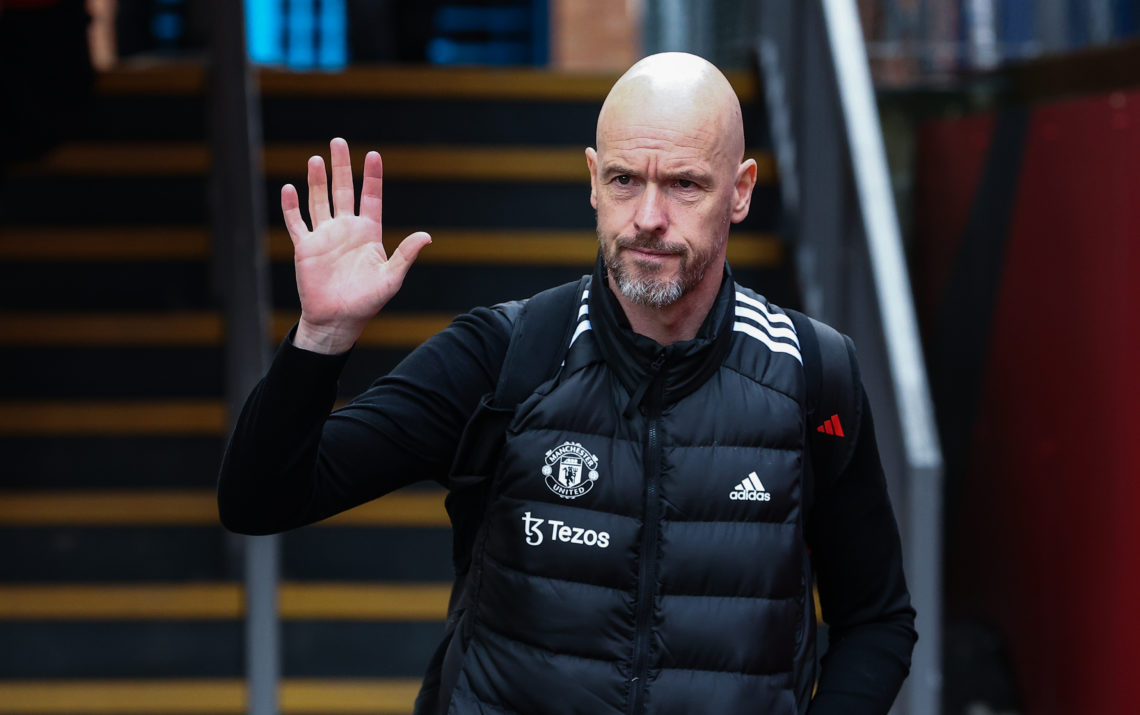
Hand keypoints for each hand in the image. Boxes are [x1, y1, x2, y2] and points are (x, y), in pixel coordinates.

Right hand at [281, 138, 430, 353]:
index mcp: (368, 233)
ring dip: (317, 181)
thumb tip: (427, 236)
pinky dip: (291, 206)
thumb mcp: (392, 278)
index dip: (371, 177)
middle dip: (340, 167)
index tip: (372, 154)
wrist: (339, 320)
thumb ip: (406, 255)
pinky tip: (289, 189)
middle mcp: (346, 229)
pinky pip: (296, 223)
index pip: (370, 197)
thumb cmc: (368, 302)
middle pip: (343, 190)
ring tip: (317, 158)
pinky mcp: (306, 248)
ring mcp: (325, 237)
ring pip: (319, 201)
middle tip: (338, 141)